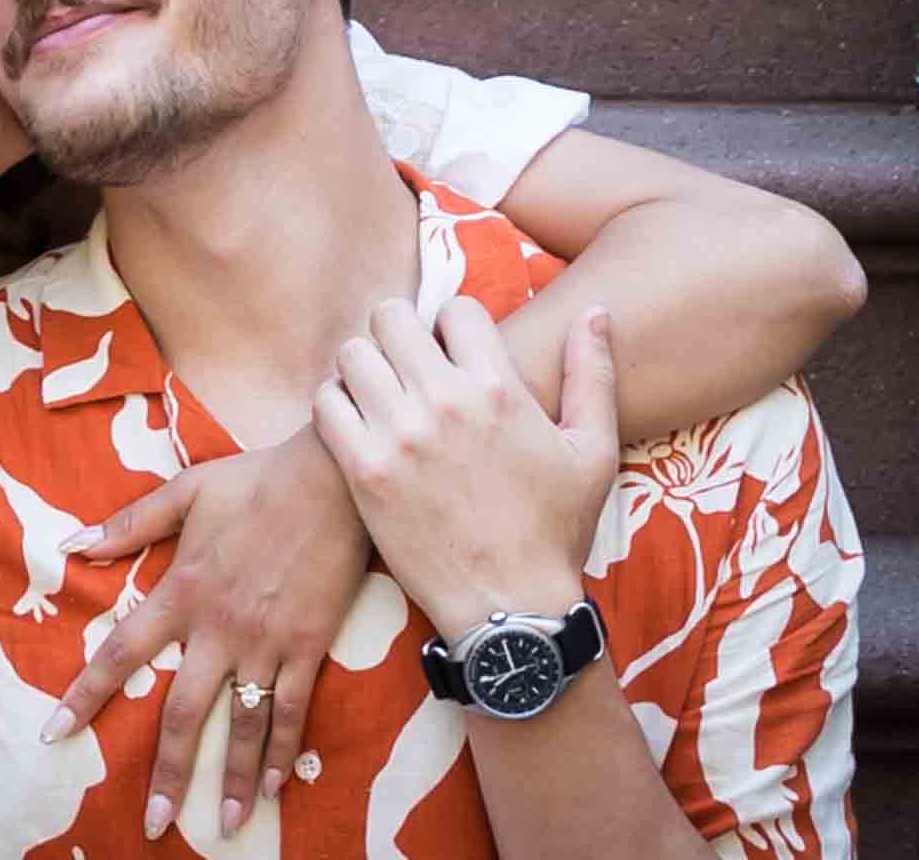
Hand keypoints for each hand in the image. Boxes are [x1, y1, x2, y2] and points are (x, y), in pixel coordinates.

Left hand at [42, 428, 370, 840]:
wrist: (332, 480)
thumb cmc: (255, 481)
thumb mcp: (186, 492)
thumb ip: (129, 524)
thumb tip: (71, 542)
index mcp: (182, 592)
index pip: (121, 652)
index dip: (86, 695)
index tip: (55, 733)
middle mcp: (218, 629)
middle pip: (184, 713)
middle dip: (168, 773)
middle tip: (155, 823)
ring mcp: (266, 644)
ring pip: (244, 726)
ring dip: (234, 780)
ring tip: (226, 827)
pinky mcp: (308, 648)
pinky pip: (294, 711)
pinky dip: (284, 752)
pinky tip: (277, 788)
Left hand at [312, 298, 617, 641]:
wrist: (511, 609)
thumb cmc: (556, 531)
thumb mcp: (593, 452)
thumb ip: (592, 374)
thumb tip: (593, 312)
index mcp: (501, 388)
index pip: (456, 308)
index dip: (453, 326)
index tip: (452, 355)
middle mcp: (446, 402)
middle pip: (391, 316)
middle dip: (399, 334)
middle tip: (406, 366)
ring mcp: (399, 435)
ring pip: (352, 353)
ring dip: (362, 367)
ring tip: (378, 393)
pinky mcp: (363, 471)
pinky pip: (325, 404)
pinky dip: (335, 406)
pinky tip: (356, 426)